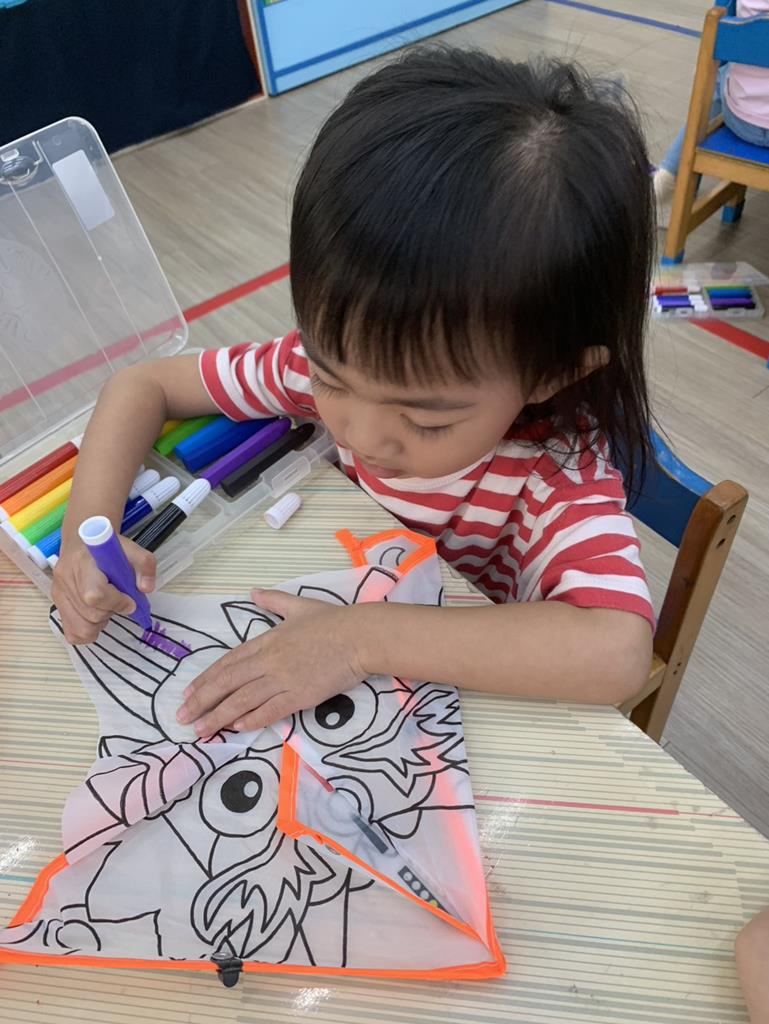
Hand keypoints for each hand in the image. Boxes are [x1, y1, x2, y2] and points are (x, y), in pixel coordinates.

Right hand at [52, 535, 155, 644]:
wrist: (83, 542)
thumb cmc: (107, 548)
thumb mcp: (132, 549)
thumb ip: (144, 565)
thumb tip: (146, 588)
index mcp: (83, 562)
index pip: (94, 594)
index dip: (116, 602)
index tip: (130, 600)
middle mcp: (66, 579)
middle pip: (91, 614)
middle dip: (111, 611)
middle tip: (118, 599)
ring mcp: (59, 594)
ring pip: (82, 628)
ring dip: (100, 622)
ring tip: (106, 606)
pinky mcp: (58, 605)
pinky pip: (72, 633)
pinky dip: (88, 630)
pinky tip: (96, 616)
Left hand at [176, 589, 366, 735]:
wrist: (360, 636)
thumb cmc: (333, 620)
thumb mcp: (299, 605)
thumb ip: (274, 601)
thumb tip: (254, 593)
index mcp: (267, 639)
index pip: (229, 661)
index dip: (207, 678)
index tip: (189, 692)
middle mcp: (269, 660)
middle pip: (228, 682)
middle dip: (202, 700)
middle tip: (182, 717)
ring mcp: (283, 678)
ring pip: (243, 699)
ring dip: (218, 716)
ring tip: (200, 730)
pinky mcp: (300, 695)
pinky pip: (270, 710)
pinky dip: (252, 719)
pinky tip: (236, 728)